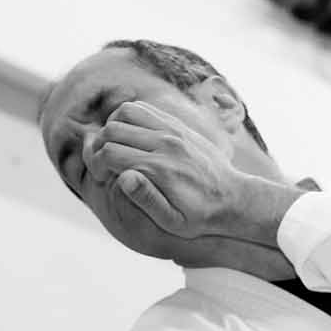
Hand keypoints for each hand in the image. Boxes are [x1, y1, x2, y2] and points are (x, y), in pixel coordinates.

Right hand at [82, 101, 257, 240]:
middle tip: (104, 164)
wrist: (235, 198)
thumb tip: (123, 178)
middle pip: (111, 130)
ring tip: (115, 147)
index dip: (95, 164)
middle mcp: (166, 145)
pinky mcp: (178, 125)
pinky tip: (131, 136)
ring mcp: (173, 131)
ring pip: (124, 113)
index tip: (102, 177)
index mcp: (160, 170)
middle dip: (98, 147)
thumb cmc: (201, 217)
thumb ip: (147, 200)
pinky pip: (143, 108)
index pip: (109, 153)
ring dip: (111, 128)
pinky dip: (128, 117)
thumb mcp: (173, 222)